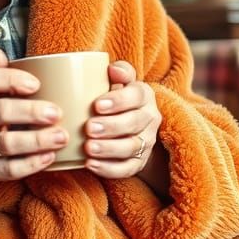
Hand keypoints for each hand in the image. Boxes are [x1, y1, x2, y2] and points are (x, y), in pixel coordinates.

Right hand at [0, 49, 66, 194]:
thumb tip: (0, 52)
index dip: (13, 80)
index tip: (37, 84)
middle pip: (0, 111)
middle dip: (32, 111)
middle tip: (56, 112)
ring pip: (6, 142)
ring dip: (37, 140)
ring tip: (61, 136)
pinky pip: (9, 169)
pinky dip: (32, 163)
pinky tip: (49, 156)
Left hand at [83, 60, 161, 178]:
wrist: (130, 126)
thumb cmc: (115, 98)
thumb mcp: (118, 82)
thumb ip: (119, 72)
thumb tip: (112, 69)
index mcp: (144, 95)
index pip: (136, 96)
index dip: (118, 101)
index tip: (96, 105)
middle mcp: (150, 118)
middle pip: (134, 123)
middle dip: (111, 126)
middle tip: (88, 128)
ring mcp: (146, 142)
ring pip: (131, 147)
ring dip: (109, 149)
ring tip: (88, 148)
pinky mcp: (139, 162)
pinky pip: (127, 169)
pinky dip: (109, 169)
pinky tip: (91, 165)